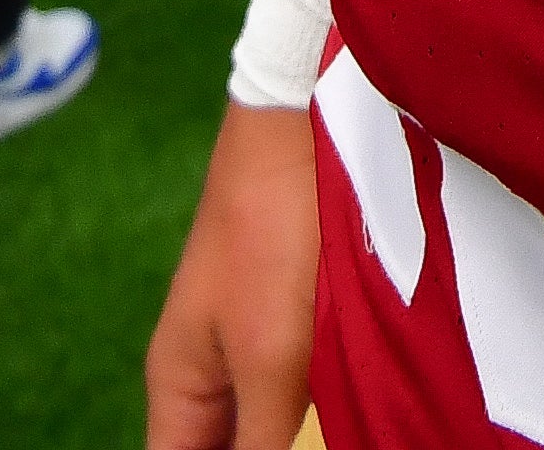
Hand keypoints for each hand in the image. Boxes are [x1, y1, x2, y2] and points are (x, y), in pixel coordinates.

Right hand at [143, 95, 321, 449]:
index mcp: (179, 385)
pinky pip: (302, 390)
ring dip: (296, 435)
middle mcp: (210, 372)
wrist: (303, 125)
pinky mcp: (300, 320)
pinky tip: (363, 410)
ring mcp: (255, 345)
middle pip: (220, 448)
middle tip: (314, 440)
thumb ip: (257, 441)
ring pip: (267, 426)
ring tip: (348, 425)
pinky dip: (325, 409)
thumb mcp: (268, 359)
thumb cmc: (272, 236)